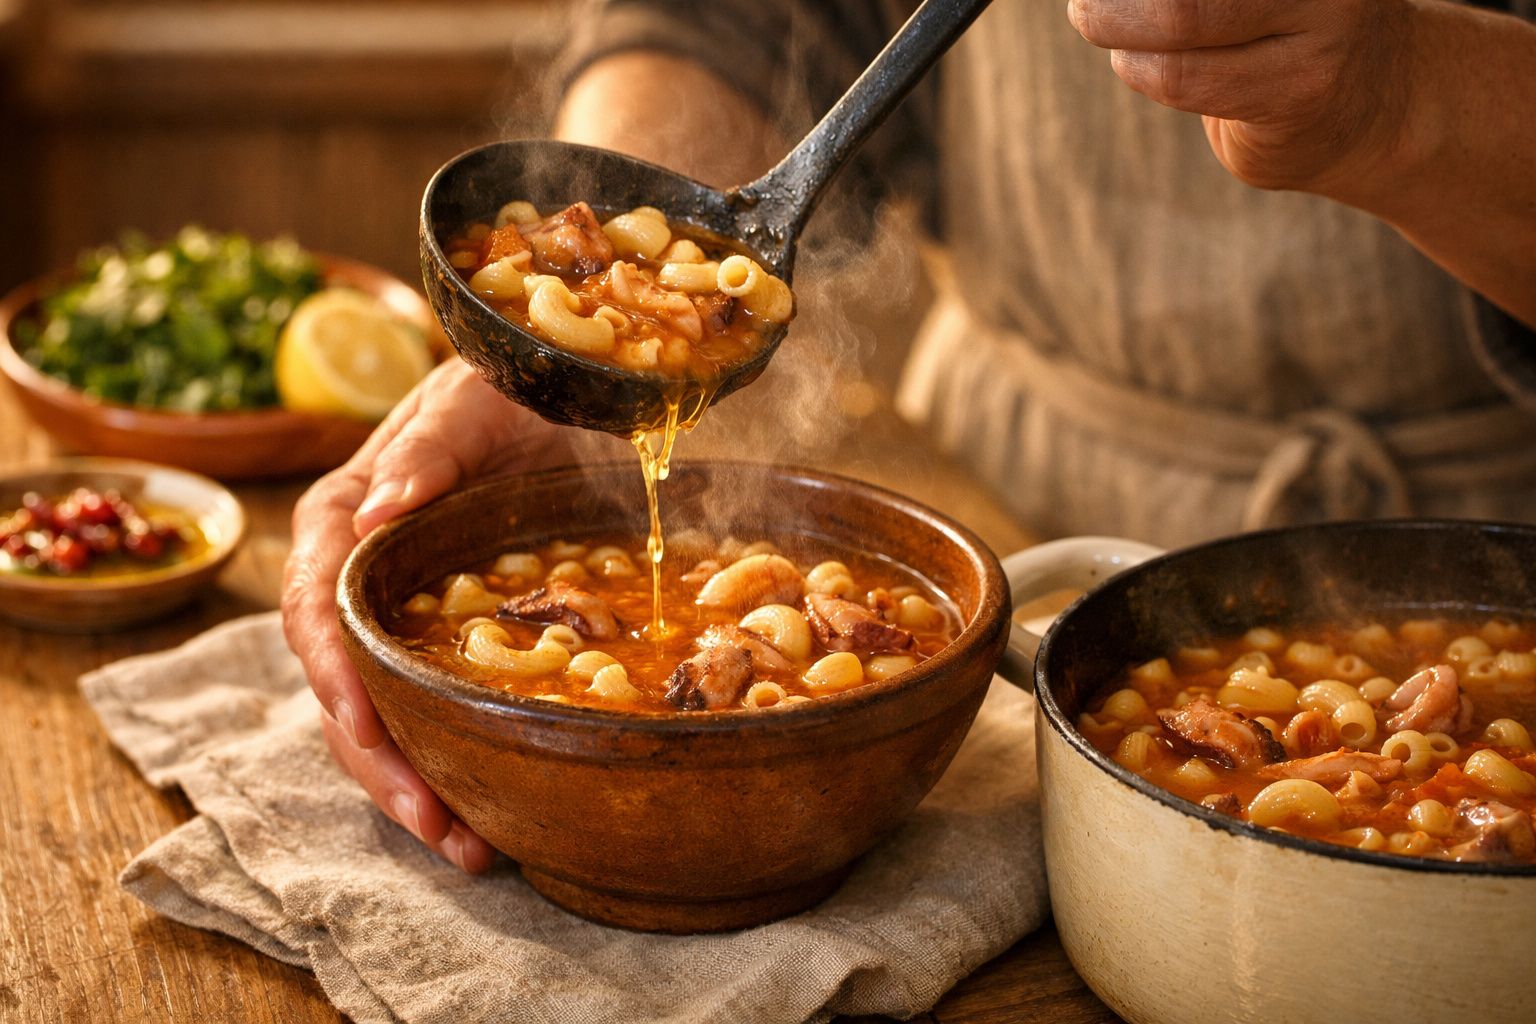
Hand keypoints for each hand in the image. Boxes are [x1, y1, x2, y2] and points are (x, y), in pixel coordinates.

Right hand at [281, 359, 573, 871]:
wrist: (554, 400)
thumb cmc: (503, 393)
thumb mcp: (472, 406)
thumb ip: (427, 450)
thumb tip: (379, 508)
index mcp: (342, 522)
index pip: (316, 608)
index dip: (335, 673)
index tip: (368, 723)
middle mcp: (355, 586)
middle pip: (342, 689)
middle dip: (381, 762)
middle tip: (437, 823)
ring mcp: (396, 625)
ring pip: (381, 722)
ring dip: (416, 789)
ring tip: (471, 848)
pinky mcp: (440, 650)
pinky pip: (429, 718)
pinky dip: (452, 771)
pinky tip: (491, 820)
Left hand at [1067, 0, 1416, 193]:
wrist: (1382, 107)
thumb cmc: (1295, 28)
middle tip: (1084, 3)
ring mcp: (1324, 26)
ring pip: (1181, 18)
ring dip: (1117, 25)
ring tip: (1094, 21)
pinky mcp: (1299, 92)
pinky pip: (1186, 78)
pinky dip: (1141, 68)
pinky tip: (1132, 61)